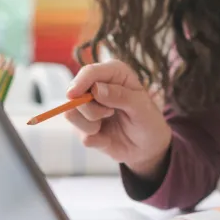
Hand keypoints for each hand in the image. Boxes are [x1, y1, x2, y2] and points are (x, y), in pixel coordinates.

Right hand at [65, 61, 172, 180]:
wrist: (147, 147)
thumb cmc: (148, 121)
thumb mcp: (142, 108)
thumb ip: (121, 96)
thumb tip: (96, 89)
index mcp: (113, 73)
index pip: (90, 72)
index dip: (80, 82)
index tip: (73, 95)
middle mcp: (96, 86)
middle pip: (75, 94)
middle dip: (92, 110)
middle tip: (111, 113)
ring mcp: (87, 107)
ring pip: (71, 114)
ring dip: (92, 125)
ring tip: (109, 123)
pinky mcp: (83, 126)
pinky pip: (80, 134)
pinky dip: (95, 139)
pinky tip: (107, 137)